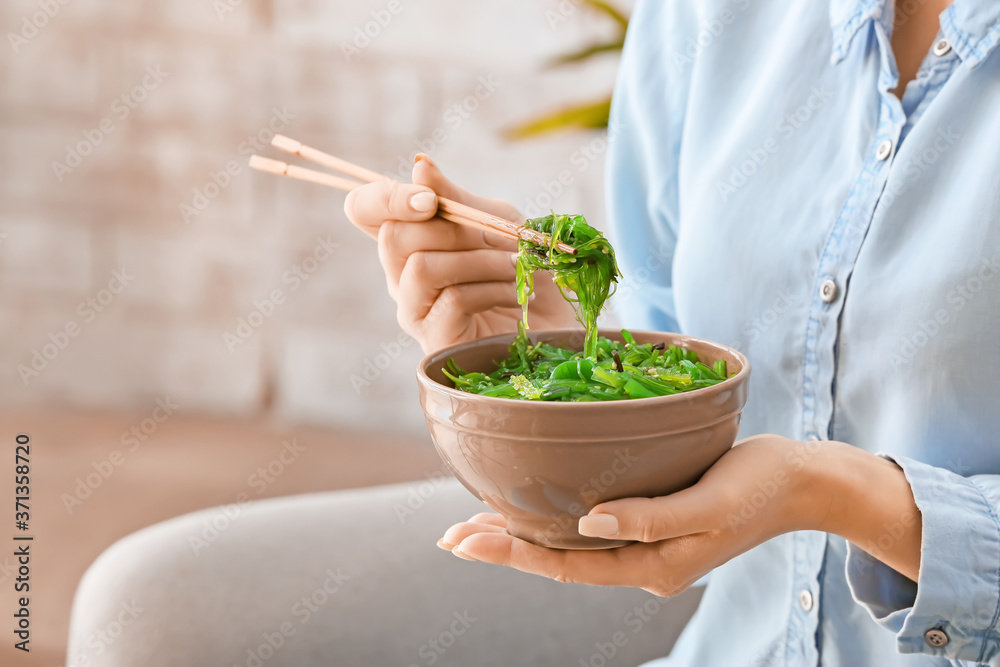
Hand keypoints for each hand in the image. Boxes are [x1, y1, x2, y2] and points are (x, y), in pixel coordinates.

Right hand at [343, 155, 576, 352]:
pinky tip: (517, 291)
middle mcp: (401, 276)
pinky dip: (494, 288)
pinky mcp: (436, 340)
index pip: (363, 210)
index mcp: (410, 239)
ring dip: (480, 260)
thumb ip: (456, 198)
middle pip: (392, 237)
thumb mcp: (495, 221)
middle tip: (494, 237)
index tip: (429, 199)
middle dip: (450, 229)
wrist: (554, 321)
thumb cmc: (522, 269)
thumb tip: (419, 165)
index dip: (384, 197)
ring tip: (516, 266)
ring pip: (422, 268)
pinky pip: (454, 299)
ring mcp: (414, 311)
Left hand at [437, 435, 921, 594]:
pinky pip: (590, 525)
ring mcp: (645, 542)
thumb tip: (589, 523)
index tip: (466, 538)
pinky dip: (553, 517)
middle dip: (503, 546)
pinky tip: (534, 503)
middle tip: (450, 535)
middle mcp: (641, 560)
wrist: (802, 481)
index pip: (567, 564)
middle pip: (558, 559)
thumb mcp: (709, 503)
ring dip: (522, 534)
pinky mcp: (651, 518)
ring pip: (570, 544)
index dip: (513, 553)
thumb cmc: (759, 486)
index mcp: (652, 566)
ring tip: (474, 524)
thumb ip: (650, 518)